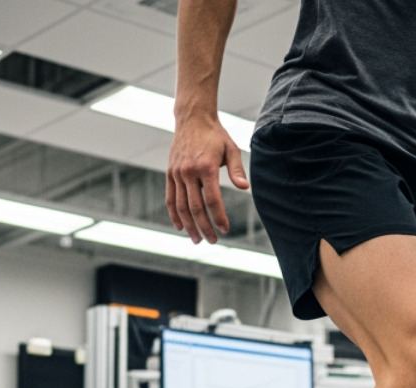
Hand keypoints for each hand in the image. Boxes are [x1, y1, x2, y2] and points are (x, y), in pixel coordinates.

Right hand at [167, 114, 249, 243]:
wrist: (192, 118)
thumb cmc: (215, 135)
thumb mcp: (231, 149)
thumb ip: (237, 170)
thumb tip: (245, 188)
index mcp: (206, 167)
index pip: (212, 200)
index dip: (219, 217)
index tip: (225, 229)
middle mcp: (189, 171)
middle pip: (195, 207)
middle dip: (205, 227)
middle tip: (213, 241)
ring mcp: (177, 173)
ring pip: (181, 206)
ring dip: (189, 225)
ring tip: (197, 239)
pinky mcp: (170, 173)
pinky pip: (170, 198)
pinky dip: (174, 214)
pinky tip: (181, 227)